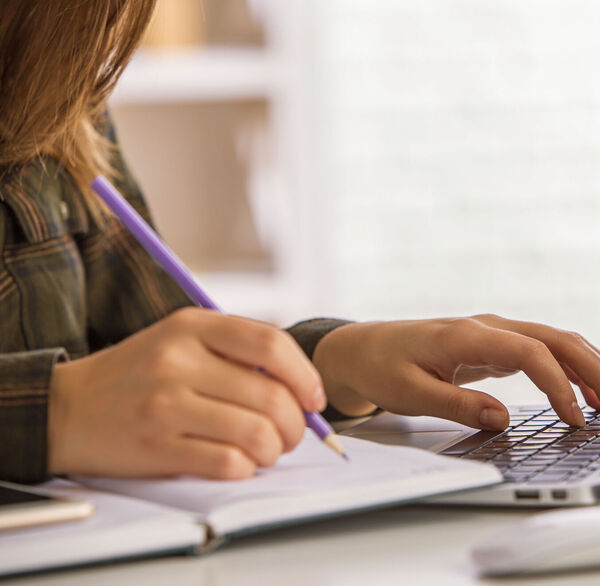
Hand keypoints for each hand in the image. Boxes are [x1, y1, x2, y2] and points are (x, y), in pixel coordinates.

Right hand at [47, 308, 324, 478]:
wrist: (65, 409)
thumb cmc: (138, 375)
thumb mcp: (180, 339)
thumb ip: (236, 351)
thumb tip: (301, 385)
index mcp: (191, 326)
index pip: (270, 343)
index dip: (304, 374)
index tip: (314, 398)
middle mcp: (178, 361)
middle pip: (271, 395)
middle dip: (297, 424)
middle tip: (294, 434)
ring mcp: (166, 405)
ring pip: (256, 433)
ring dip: (275, 449)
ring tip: (268, 451)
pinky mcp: (157, 447)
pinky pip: (228, 463)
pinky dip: (246, 468)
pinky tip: (241, 463)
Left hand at [312, 314, 599, 429]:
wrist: (364, 349)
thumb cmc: (384, 367)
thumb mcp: (411, 393)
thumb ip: (457, 405)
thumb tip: (502, 419)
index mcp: (470, 335)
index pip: (531, 353)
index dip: (559, 386)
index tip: (576, 419)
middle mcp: (492, 328)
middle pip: (560, 341)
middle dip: (597, 373)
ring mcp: (498, 334)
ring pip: (560, 343)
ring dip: (594, 371)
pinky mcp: (499, 347)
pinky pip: (548, 354)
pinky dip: (575, 372)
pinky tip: (590, 396)